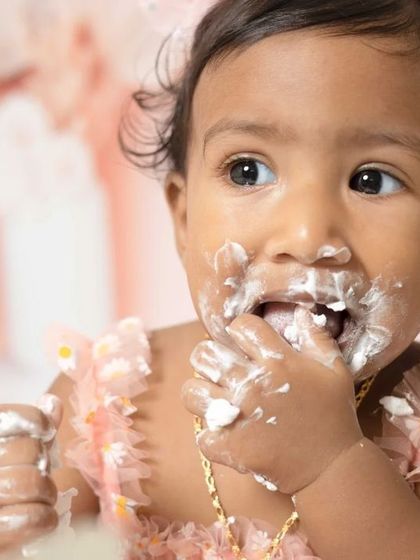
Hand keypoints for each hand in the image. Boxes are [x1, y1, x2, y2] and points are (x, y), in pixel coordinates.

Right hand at [0, 395, 61, 552]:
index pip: (11, 417)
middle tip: (38, 474)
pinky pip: (31, 518)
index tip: (46, 432)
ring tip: (40, 497)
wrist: (1, 526)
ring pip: (31, 483)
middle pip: (27, 450)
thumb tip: (52, 402)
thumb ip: (32, 427)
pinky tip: (41, 518)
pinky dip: (45, 518)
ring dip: (46, 492)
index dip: (37, 421)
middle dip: (42, 464)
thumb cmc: (6, 485)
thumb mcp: (17, 451)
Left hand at [183, 307, 362, 494]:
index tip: (245, 341)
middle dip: (210, 358)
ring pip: (192, 392)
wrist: (332, 467)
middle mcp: (252, 383)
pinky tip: (226, 434)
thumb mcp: (334, 370)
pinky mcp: (231, 446)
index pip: (241, 325)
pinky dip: (212, 437)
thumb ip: (316, 337)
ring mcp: (238, 415)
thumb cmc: (333, 414)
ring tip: (214, 400)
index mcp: (277, 361)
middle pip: (205, 354)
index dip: (240, 329)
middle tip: (220, 369)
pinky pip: (202, 435)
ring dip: (201, 395)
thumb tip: (299, 311)